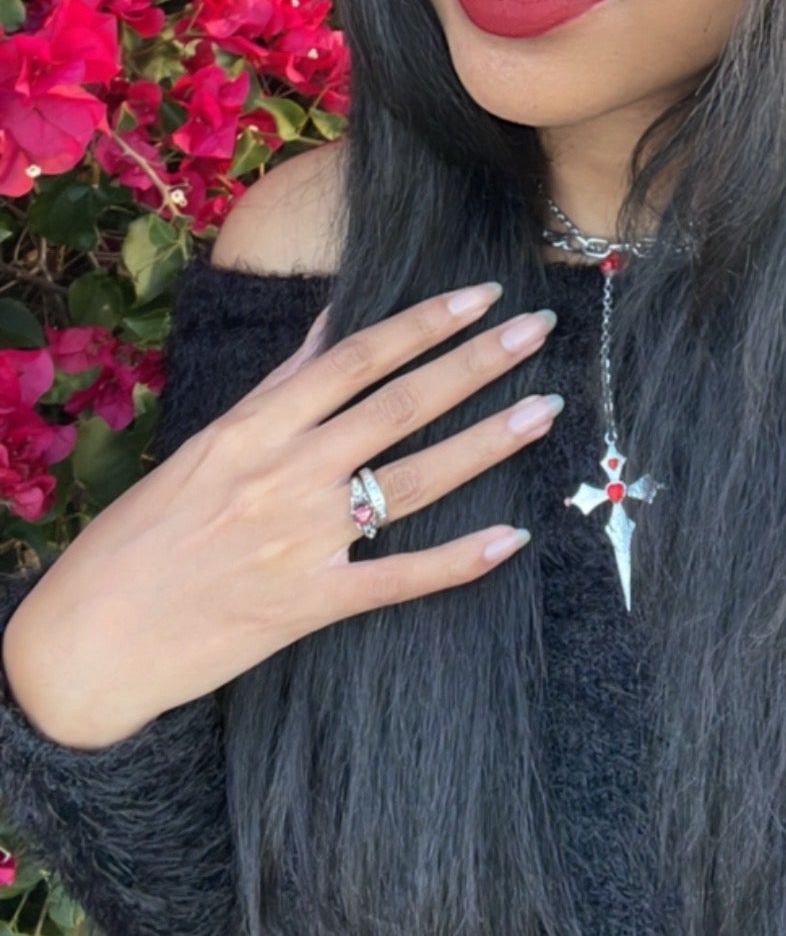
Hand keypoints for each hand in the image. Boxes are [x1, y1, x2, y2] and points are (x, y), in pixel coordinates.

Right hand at [1, 284, 558, 747]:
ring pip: (414, 480)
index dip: (425, 322)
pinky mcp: (310, 605)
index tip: (483, 295)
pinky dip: (459, 559)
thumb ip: (278, 386)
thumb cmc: (142, 535)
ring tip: (545, 409)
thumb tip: (333, 322)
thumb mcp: (205, 444)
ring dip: (487, 443)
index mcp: (253, 426)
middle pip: (400, 405)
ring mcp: (302, 540)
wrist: (91, 640)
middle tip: (540, 331)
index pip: (357, 357)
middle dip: (477, 363)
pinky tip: (512, 537)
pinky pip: (401, 578)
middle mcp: (284, 474)